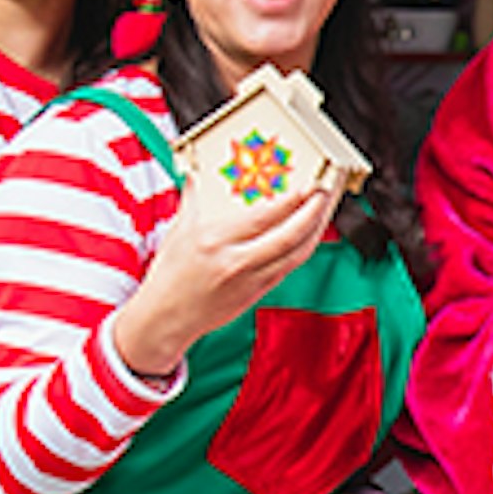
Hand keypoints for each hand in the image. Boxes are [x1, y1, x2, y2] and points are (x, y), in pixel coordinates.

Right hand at [114, 179, 342, 379]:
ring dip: (316, 230)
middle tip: (325, 193)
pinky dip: (303, 248)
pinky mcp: (257, 292)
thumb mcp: (178, 232)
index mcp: (214, 240)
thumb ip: (193, 201)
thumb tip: (196, 176)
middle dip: (313, 213)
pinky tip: (310, 234)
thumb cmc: (170, 275)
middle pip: (288, 235)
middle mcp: (236, 261)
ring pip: (296, 254)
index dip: (290, 202)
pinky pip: (288, 266)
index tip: (305, 187)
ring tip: (325, 210)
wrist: (166, 317)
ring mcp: (250, 280)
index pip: (262, 218)